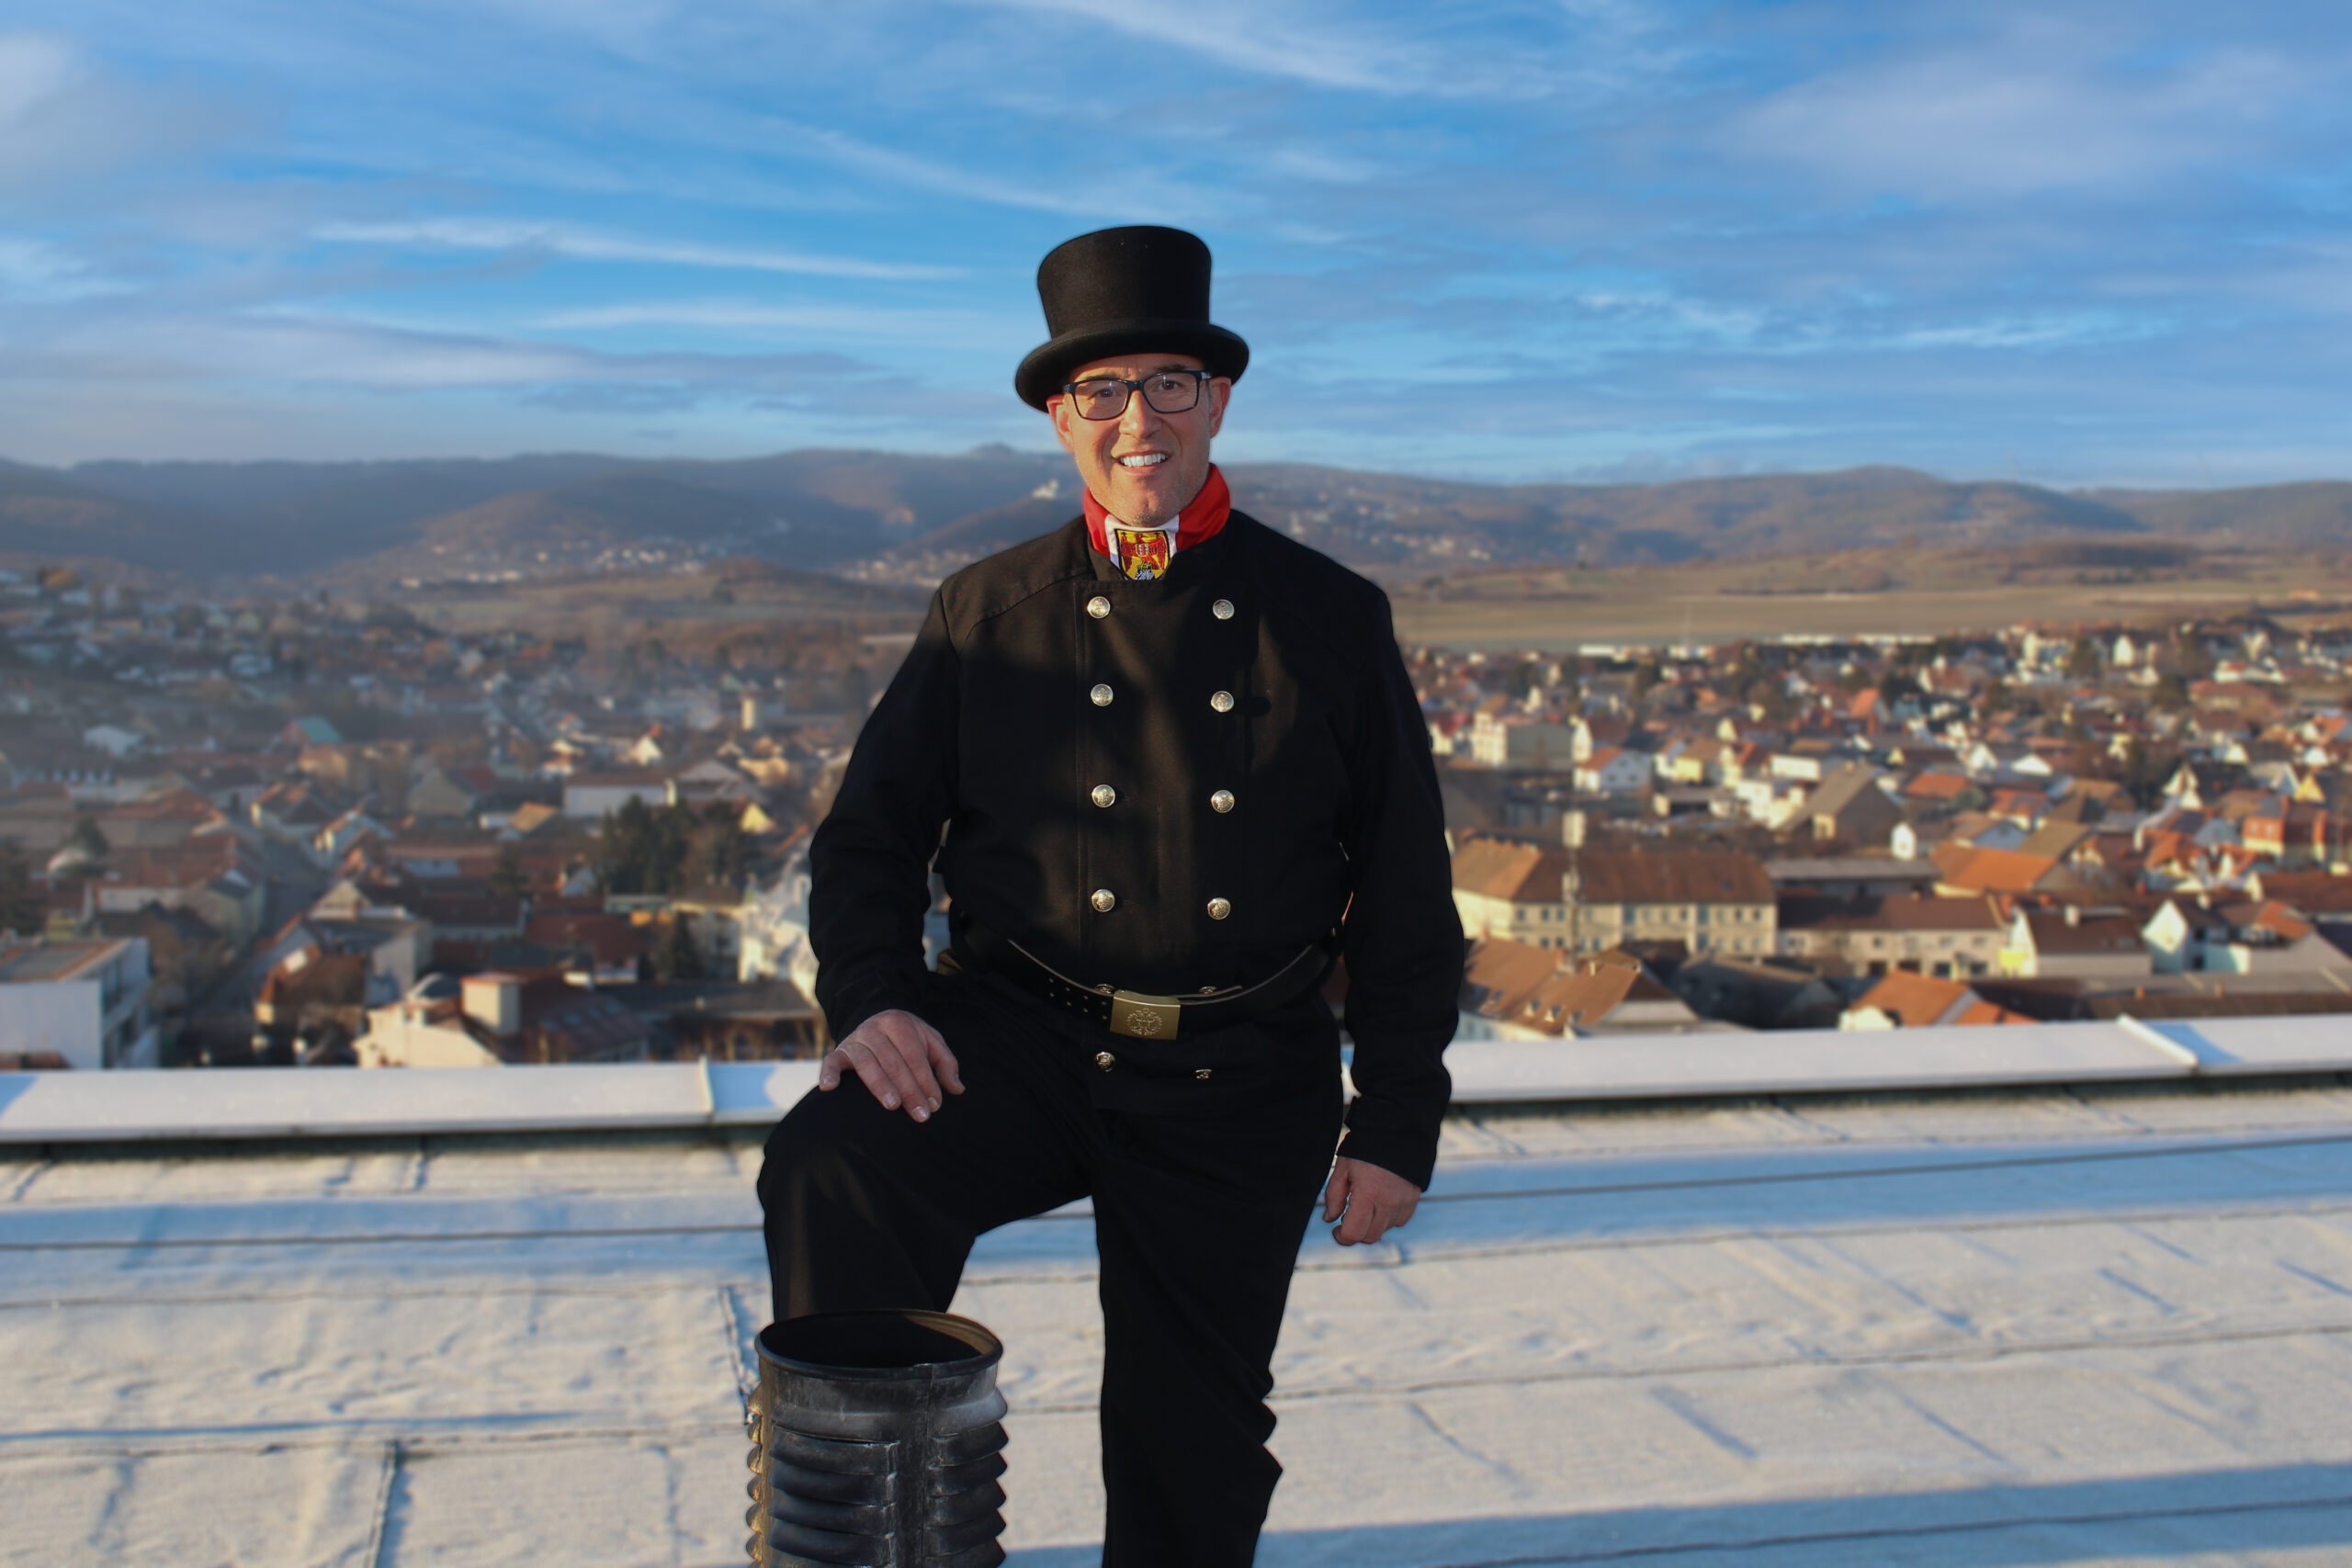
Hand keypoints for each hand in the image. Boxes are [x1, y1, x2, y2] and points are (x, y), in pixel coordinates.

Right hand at [819, 1009, 963, 1122]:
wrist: (878, 1022)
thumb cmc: (909, 1039)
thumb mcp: (930, 1043)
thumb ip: (945, 1064)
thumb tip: (958, 1089)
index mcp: (899, 1023)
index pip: (915, 1055)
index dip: (926, 1081)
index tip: (935, 1105)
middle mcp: (874, 1029)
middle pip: (893, 1062)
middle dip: (909, 1089)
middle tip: (920, 1114)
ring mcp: (854, 1039)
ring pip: (866, 1063)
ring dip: (880, 1085)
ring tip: (893, 1105)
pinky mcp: (838, 1051)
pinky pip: (830, 1061)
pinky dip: (829, 1073)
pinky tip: (829, 1088)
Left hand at [1322, 1156, 1421, 1245]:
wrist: (1398, 1132)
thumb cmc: (1365, 1148)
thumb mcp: (1343, 1168)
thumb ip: (1334, 1196)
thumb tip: (1330, 1219)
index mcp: (1367, 1194)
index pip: (1354, 1233)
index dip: (1341, 1237)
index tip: (1336, 1230)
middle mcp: (1388, 1203)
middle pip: (1369, 1236)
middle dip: (1356, 1232)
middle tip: (1348, 1217)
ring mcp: (1403, 1203)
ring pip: (1384, 1229)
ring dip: (1372, 1224)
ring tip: (1365, 1205)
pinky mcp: (1413, 1200)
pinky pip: (1399, 1221)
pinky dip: (1387, 1218)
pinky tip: (1380, 1202)